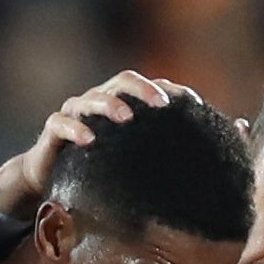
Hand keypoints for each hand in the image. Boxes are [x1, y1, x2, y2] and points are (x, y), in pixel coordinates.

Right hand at [0, 70, 200, 217]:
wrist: (50, 182)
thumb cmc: (98, 172)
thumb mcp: (133, 165)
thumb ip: (164, 157)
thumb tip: (213, 151)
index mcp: (121, 106)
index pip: (148, 87)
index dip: (170, 89)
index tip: (193, 103)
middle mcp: (98, 103)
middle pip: (122, 82)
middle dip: (142, 88)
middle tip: (161, 103)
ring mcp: (74, 114)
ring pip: (91, 99)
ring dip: (109, 104)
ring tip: (126, 116)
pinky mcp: (52, 132)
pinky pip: (61, 123)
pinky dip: (74, 128)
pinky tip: (89, 140)